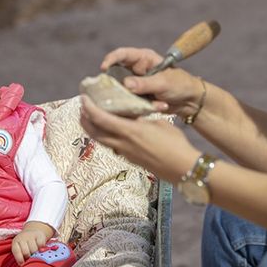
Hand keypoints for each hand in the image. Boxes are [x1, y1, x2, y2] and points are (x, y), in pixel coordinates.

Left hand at [12, 221, 53, 264]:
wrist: (32, 232)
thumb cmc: (24, 245)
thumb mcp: (20, 249)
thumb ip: (20, 257)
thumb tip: (23, 265)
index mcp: (15, 242)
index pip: (16, 251)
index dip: (19, 259)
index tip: (23, 264)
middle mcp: (22, 238)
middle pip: (26, 252)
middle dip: (28, 256)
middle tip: (30, 256)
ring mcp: (30, 235)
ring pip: (34, 249)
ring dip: (35, 253)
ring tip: (35, 252)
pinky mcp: (39, 235)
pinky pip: (41, 245)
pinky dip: (41, 248)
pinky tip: (39, 248)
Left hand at [79, 95, 199, 183]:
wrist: (182, 168)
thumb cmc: (175, 143)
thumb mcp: (159, 123)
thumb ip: (142, 118)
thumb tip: (134, 115)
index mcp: (129, 131)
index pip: (100, 118)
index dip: (89, 108)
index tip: (84, 98)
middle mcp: (122, 143)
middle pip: (94, 132)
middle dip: (85, 119)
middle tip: (83, 107)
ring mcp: (125, 153)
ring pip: (101, 141)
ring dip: (93, 129)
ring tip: (92, 118)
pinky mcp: (130, 159)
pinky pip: (111, 146)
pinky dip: (105, 136)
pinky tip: (110, 130)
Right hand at [101, 47, 204, 116]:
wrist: (190, 102)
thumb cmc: (180, 85)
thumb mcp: (164, 82)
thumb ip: (145, 83)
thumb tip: (126, 84)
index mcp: (143, 59)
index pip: (122, 54)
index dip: (110, 59)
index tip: (103, 68)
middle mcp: (136, 70)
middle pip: (116, 74)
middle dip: (113, 84)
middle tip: (108, 93)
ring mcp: (135, 85)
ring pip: (121, 91)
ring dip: (127, 98)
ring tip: (135, 103)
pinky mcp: (137, 98)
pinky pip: (130, 102)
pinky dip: (137, 106)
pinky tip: (153, 107)